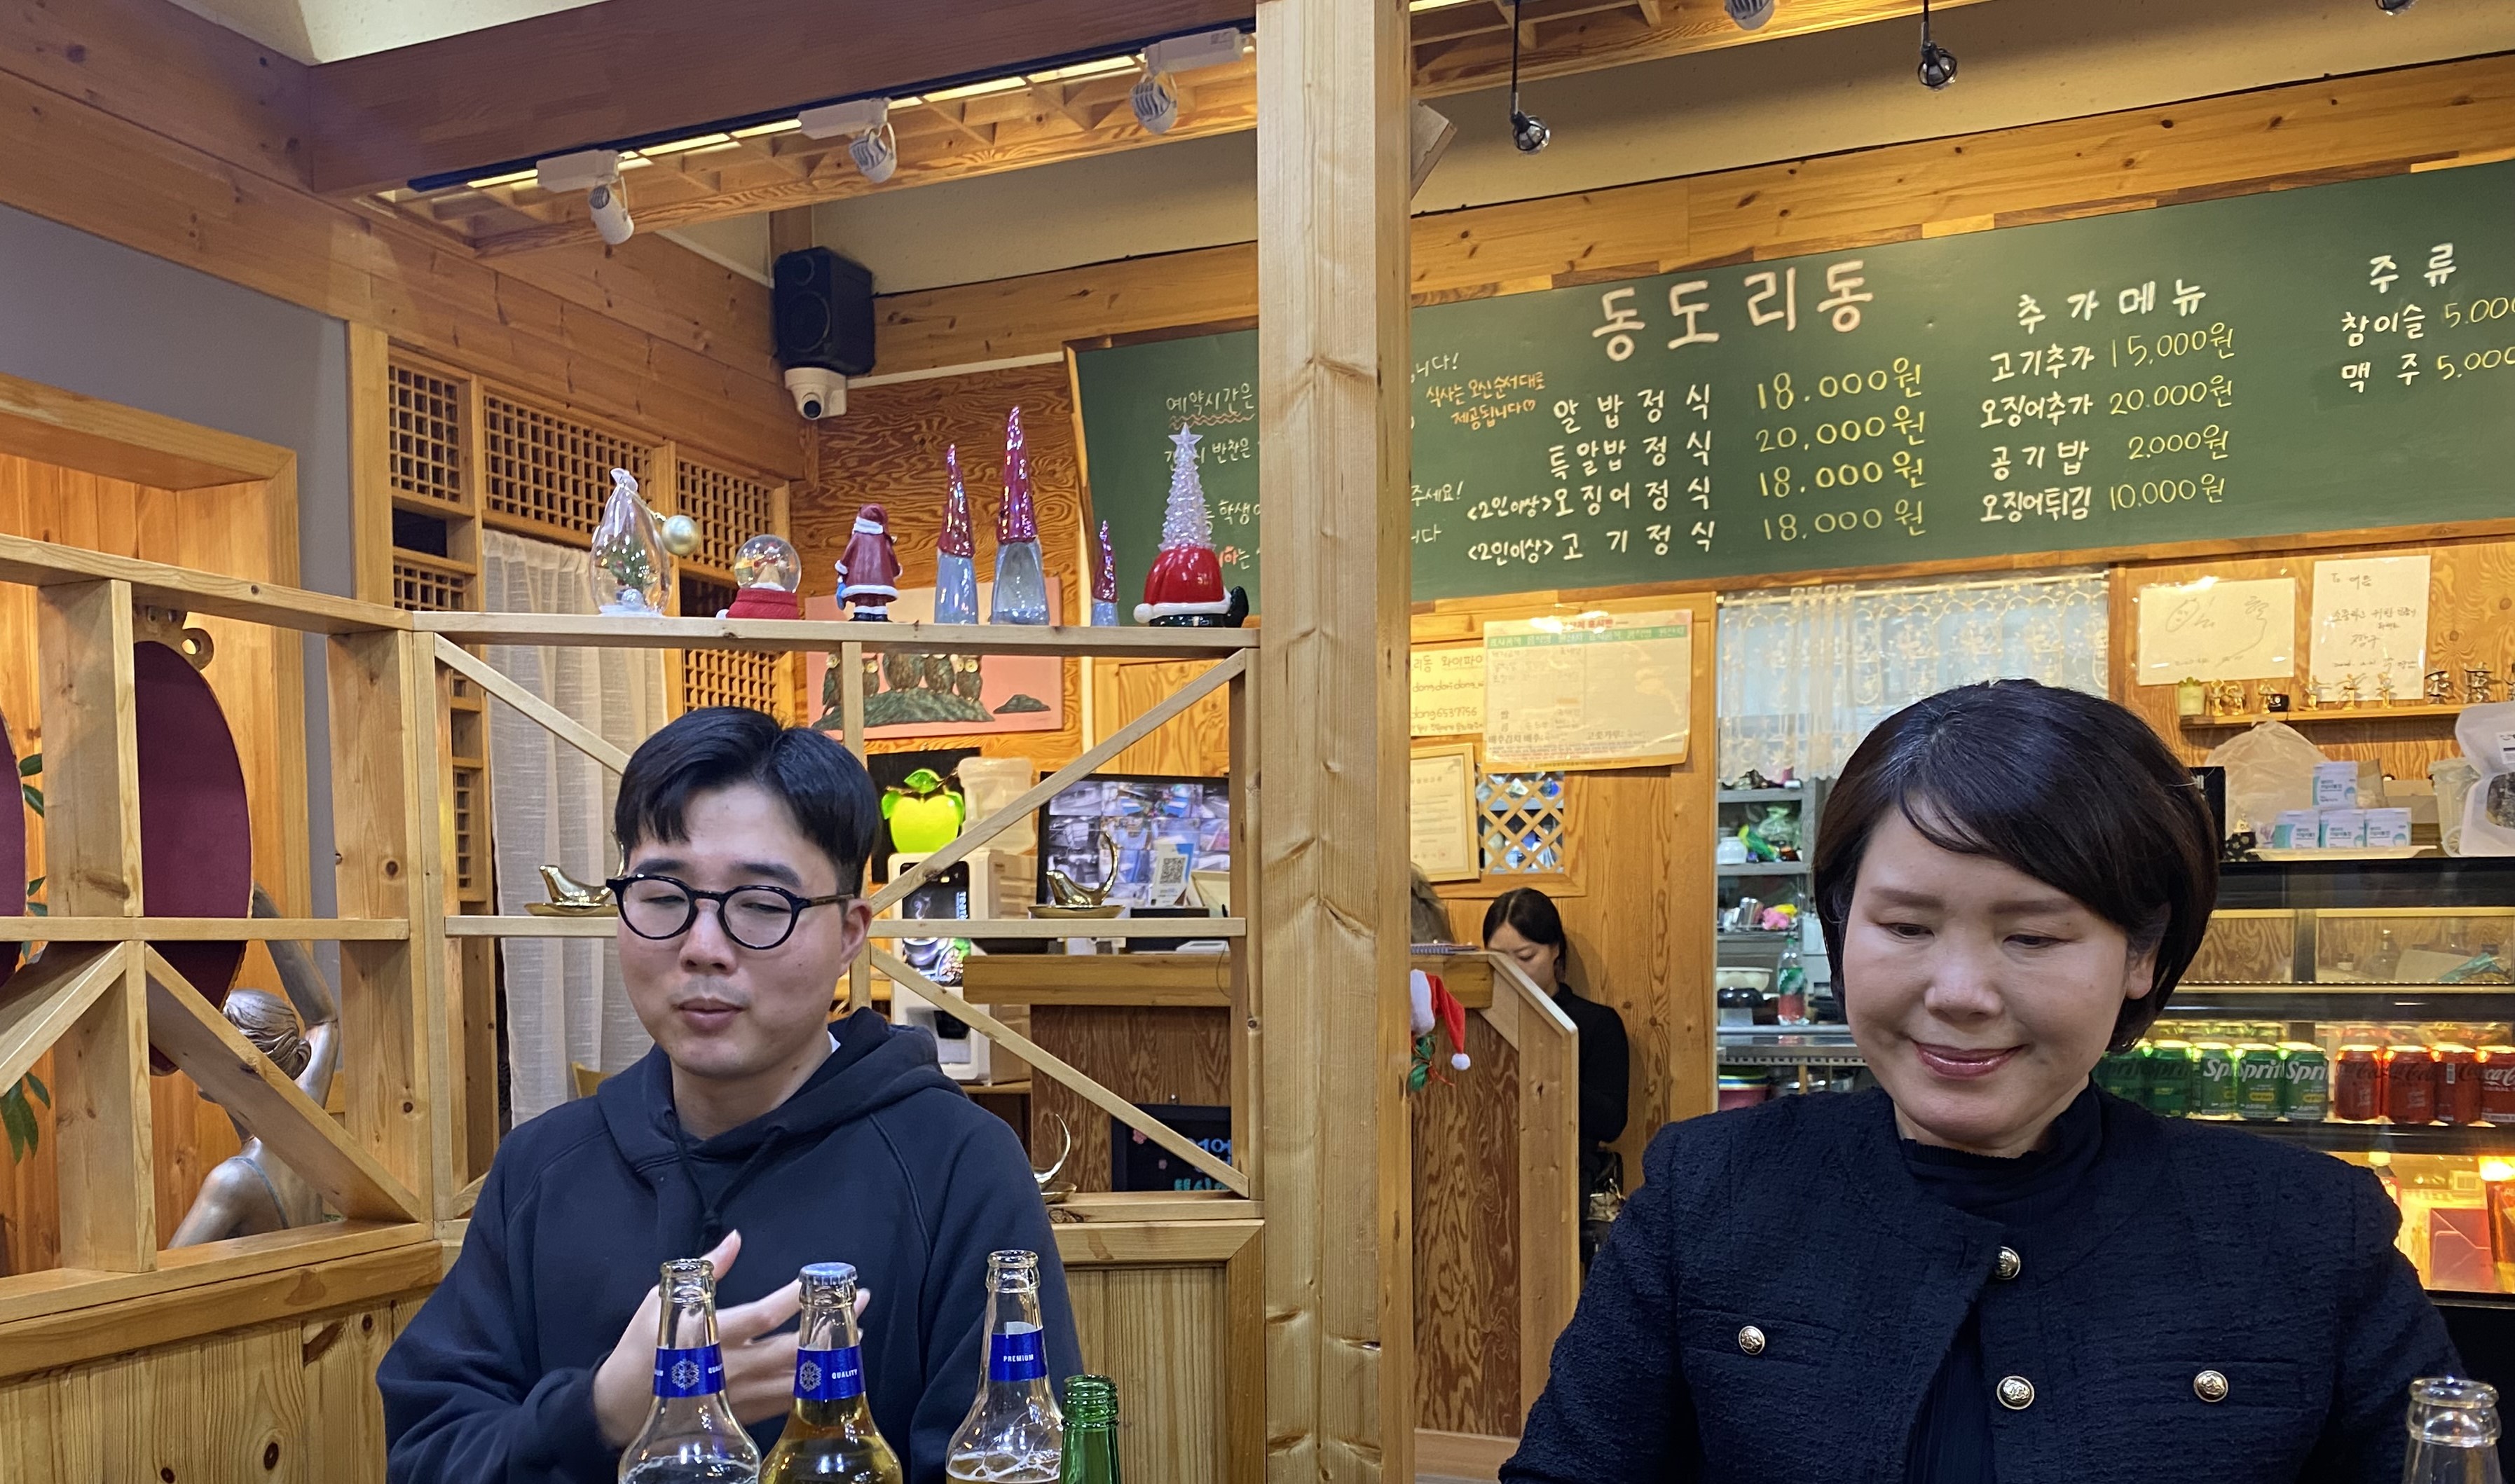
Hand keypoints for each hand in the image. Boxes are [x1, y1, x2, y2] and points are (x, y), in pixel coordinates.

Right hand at [590, 1230, 874, 1447]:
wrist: (622, 1404)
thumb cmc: (645, 1346)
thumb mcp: (665, 1300)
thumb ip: (707, 1269)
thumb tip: (736, 1238)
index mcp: (712, 1336)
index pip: (762, 1316)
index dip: (792, 1299)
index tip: (818, 1280)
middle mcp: (732, 1368)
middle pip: (791, 1348)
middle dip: (829, 1324)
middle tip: (861, 1300)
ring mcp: (741, 1396)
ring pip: (795, 1380)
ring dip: (830, 1356)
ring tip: (857, 1334)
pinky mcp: (744, 1415)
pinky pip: (786, 1404)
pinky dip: (813, 1388)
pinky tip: (832, 1372)